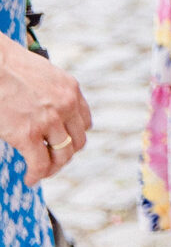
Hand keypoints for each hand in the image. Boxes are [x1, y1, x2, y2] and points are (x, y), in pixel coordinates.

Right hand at [0, 39, 86, 185]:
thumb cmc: (10, 67)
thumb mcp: (44, 74)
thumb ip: (51, 92)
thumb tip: (45, 106)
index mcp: (71, 90)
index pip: (85, 122)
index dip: (74, 136)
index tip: (62, 143)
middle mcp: (66, 106)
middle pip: (77, 141)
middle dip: (65, 154)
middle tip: (52, 161)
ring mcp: (49, 121)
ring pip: (62, 155)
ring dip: (53, 168)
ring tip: (42, 172)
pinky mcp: (28, 134)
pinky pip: (40, 164)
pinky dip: (37, 175)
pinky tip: (30, 179)